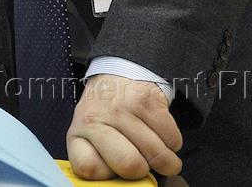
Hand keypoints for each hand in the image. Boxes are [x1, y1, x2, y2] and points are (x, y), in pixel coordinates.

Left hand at [67, 74, 182, 179]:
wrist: (117, 74)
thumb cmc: (104, 114)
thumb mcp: (88, 136)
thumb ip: (98, 160)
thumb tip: (123, 185)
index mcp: (78, 132)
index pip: (90, 168)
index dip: (107, 174)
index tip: (112, 166)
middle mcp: (96, 117)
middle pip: (130, 165)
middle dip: (143, 171)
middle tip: (141, 161)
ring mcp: (123, 108)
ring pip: (158, 156)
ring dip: (164, 160)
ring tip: (153, 149)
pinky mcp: (148, 101)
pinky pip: (173, 140)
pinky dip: (172, 143)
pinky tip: (159, 133)